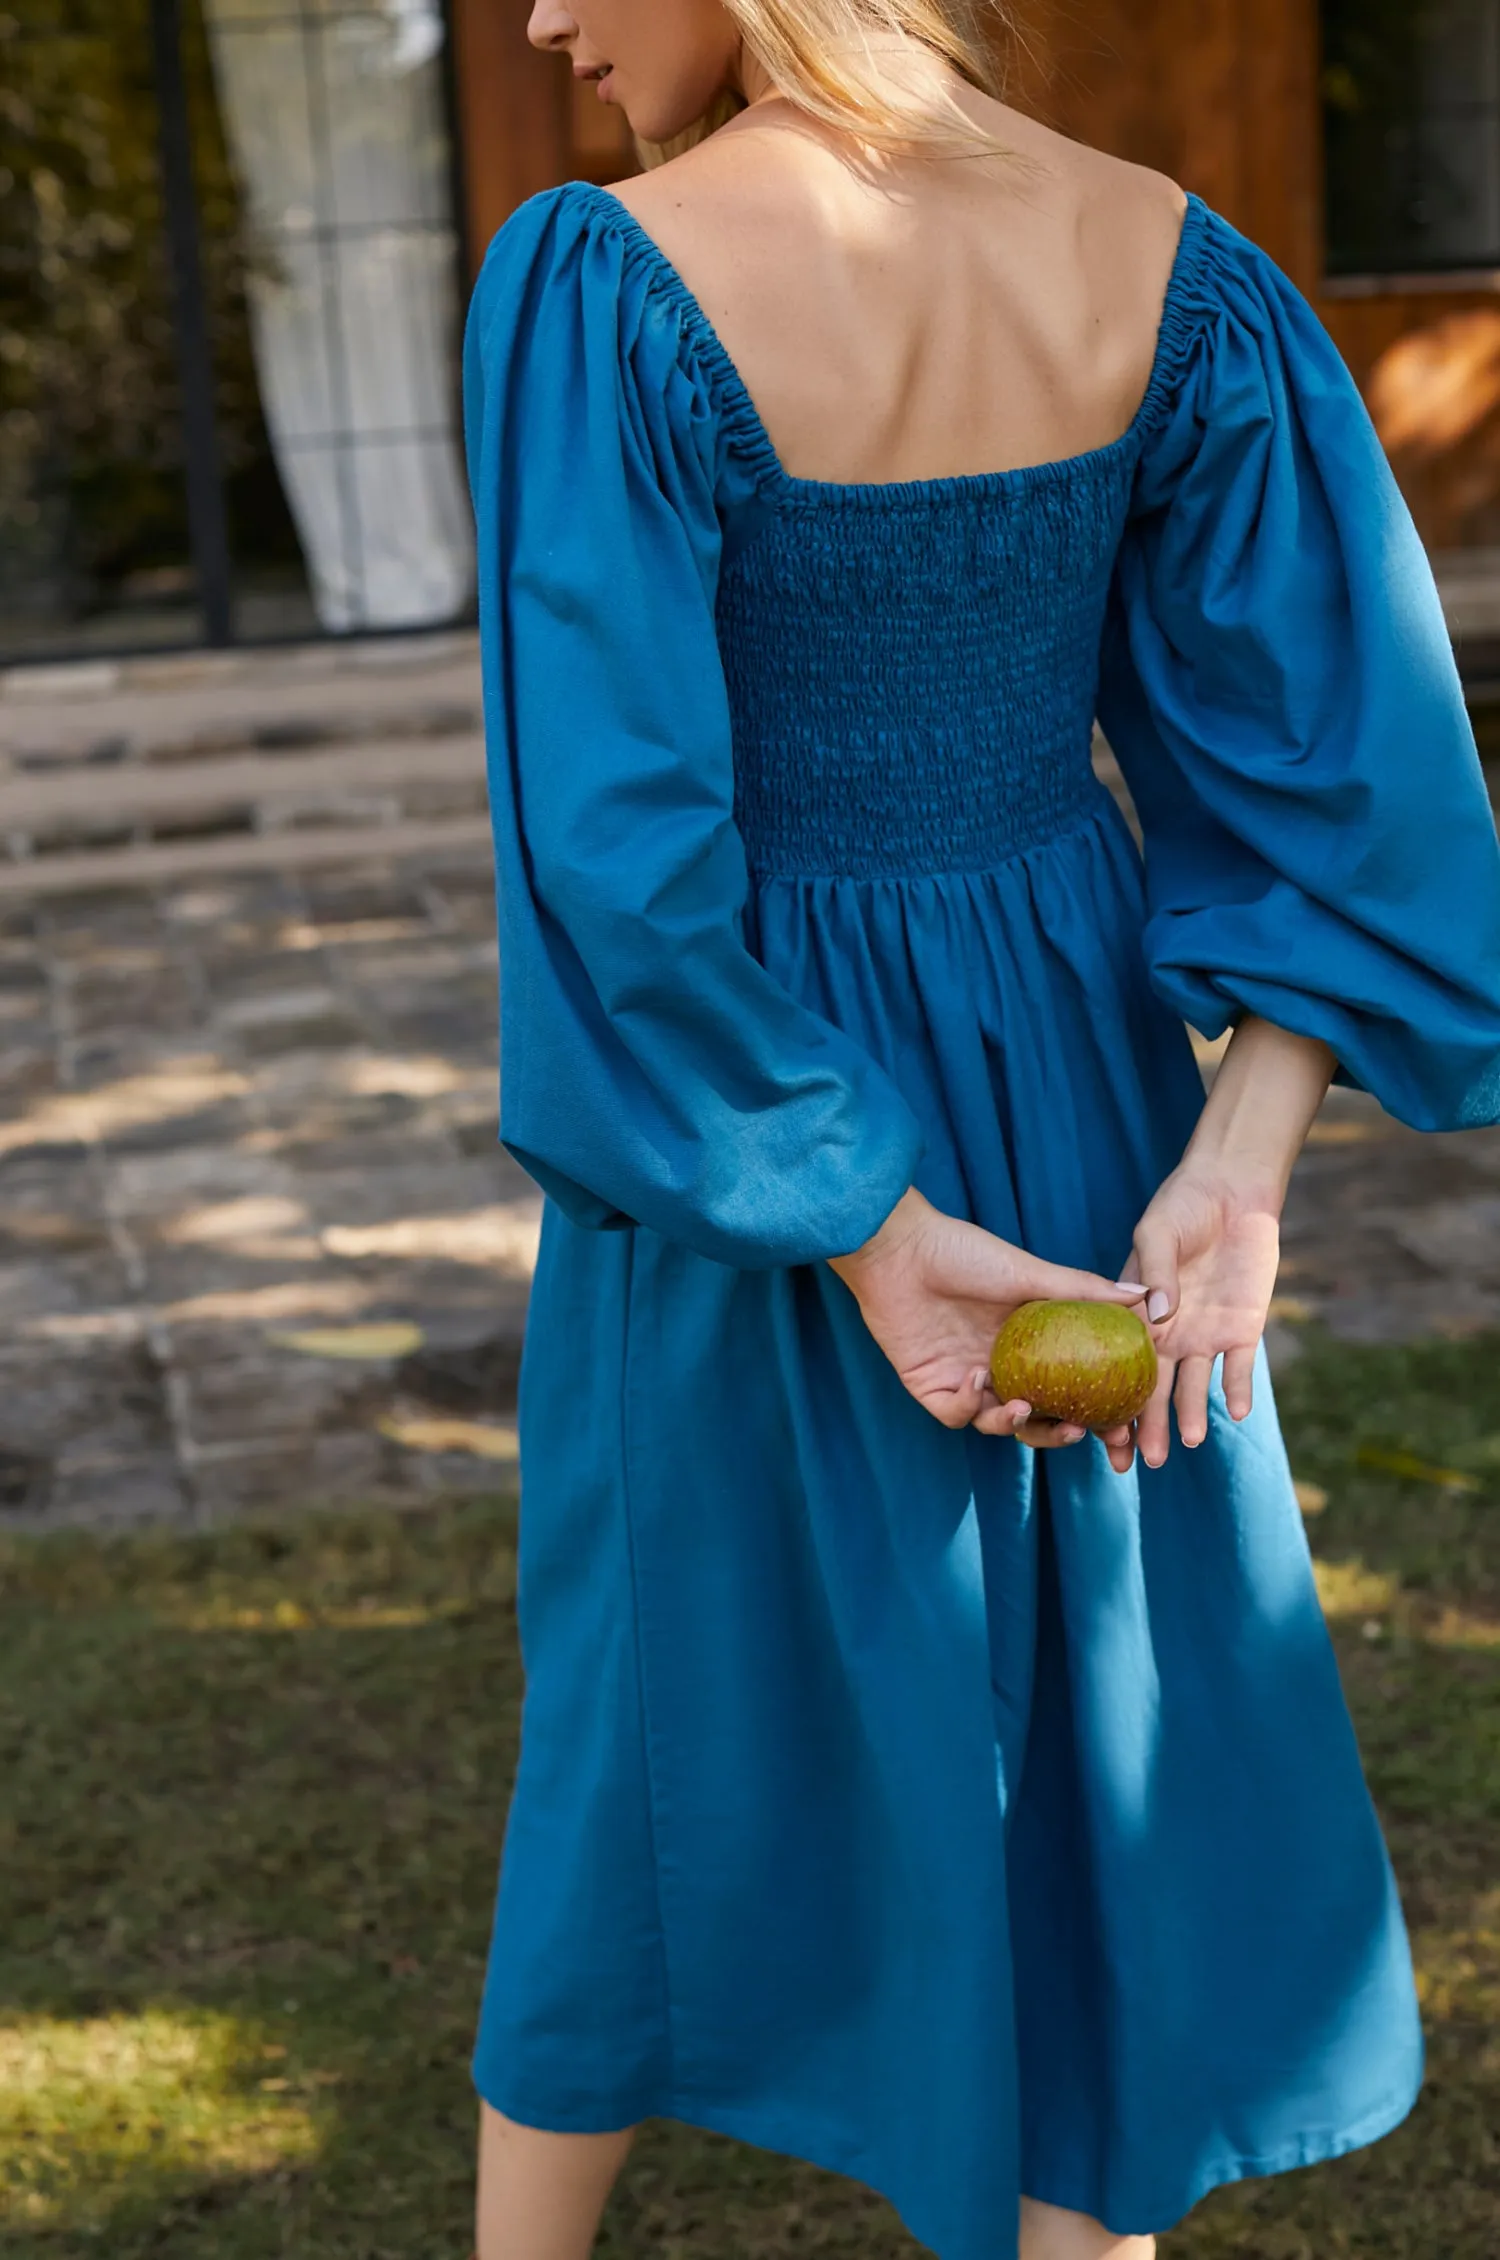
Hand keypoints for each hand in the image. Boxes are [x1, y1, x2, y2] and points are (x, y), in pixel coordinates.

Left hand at [830, 1188, 1148, 1441]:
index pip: (1070, 1387)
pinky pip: (955, 1415)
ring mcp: (965, 1379)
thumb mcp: (1029, 1272)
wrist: (900, 1249)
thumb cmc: (964, 1253)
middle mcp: (1001, 1366)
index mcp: (1029, 1344)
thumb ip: (1083, 1290)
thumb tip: (1144, 1295)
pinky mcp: (930, 1386)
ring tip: (1026, 1406)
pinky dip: (967, 1407)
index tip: (1125, 1424)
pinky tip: (976, 1380)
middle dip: (1060, 1434)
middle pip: (1038, 1417)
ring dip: (1015, 1424)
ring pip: (998, 1424)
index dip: (1097, 1411)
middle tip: (1081, 1433)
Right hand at [1120, 1164, 1282, 1471]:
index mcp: (1133, 1315)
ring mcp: (1204, 1335)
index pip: (1115, 1365)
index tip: (1102, 1433)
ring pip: (1193, 1386)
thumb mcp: (1158, 1232)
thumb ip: (1156, 1271)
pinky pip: (1238, 1369)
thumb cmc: (1181, 1206)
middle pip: (1152, 1388)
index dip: (1109, 1399)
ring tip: (1185, 1443)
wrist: (1234, 1192)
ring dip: (1189, 1414)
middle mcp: (1166, 1334)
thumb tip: (1158, 1313)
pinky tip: (1236, 1412)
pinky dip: (1237, 1390)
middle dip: (1146, 1425)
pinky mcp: (1242, 1330)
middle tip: (1141, 1461)